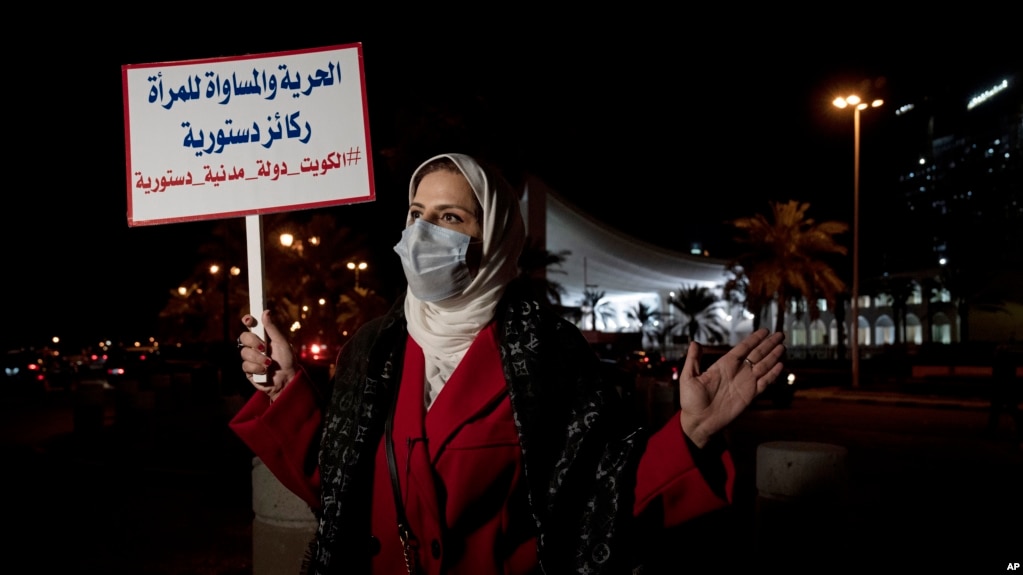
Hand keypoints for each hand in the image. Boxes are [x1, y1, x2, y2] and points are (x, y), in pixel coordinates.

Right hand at [238, 310, 295, 401]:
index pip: (251, 325)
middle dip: (253, 341)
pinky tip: (265, 371)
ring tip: (269, 363)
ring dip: (258, 357)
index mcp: (263, 337)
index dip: (248, 320)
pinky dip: (257, 368)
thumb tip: (266, 312)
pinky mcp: (248, 370)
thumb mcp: (282, 342)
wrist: (287, 379)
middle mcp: (255, 346)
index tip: (249, 319)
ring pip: (244, 352)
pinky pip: (246, 365)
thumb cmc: (287, 360)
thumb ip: (272, 329)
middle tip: (263, 347)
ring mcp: (250, 358)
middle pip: (243, 337)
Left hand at [678, 329, 784, 447]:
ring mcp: (745, 383)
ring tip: (782, 346)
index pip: (743, 348)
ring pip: (763, 366)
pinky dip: (772, 374)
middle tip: (780, 334)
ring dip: (773, 356)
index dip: (754, 339)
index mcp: (724, 365)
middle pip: (756, 354)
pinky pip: (764, 382)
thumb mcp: (688, 377)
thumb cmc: (691, 401)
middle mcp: (737, 372)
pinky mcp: (750, 395)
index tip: (765, 331)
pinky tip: (781, 365)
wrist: (699, 422)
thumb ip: (693, 360)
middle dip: (768, 344)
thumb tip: (694, 342)